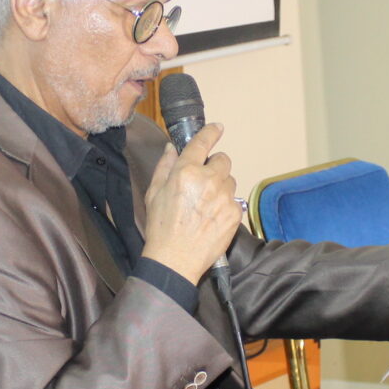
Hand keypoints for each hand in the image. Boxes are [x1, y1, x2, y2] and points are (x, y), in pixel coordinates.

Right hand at [141, 123, 239, 283]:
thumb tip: (171, 149)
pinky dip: (225, 205)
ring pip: (229, 181)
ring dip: (221, 187)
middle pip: (222, 160)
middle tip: (202, 182)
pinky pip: (234, 200)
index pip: (202, 143)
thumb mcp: (154, 193)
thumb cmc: (161, 228)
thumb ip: (165, 167)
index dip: (211, 132)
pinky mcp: (234, 213)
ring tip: (205, 205)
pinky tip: (211, 217)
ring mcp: (224, 197)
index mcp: (186, 172)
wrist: (175, 260)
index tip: (217, 128)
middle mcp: (208, 181)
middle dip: (214, 167)